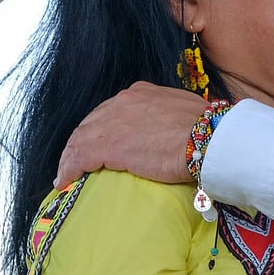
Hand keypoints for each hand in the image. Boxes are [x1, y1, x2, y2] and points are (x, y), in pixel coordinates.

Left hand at [54, 82, 208, 187]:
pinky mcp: (109, 146)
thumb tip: (172, 130)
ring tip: (65, 174)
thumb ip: (168, 117)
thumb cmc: (208, 131)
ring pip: (80, 140)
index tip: (97, 143)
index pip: (111, 111)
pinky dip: (69, 169)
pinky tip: (64, 181)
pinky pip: (79, 158)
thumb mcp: (184, 112)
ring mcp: (113, 122)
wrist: (209, 139)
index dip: (101, 129)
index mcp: (141, 93)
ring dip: (70, 158)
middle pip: (91, 123)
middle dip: (81, 142)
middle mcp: (123, 102)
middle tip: (74, 161)